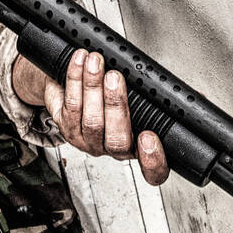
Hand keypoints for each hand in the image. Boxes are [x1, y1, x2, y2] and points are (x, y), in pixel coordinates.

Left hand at [13, 49, 169, 185]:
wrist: (71, 84)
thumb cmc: (110, 90)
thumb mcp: (136, 94)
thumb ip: (150, 98)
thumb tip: (165, 88)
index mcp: (138, 146)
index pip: (153, 169)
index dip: (153, 160)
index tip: (149, 137)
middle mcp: (113, 148)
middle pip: (118, 141)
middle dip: (115, 105)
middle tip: (114, 78)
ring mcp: (89, 141)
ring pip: (92, 121)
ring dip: (92, 87)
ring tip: (94, 63)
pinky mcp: (67, 129)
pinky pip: (71, 106)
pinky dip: (74, 80)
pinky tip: (79, 63)